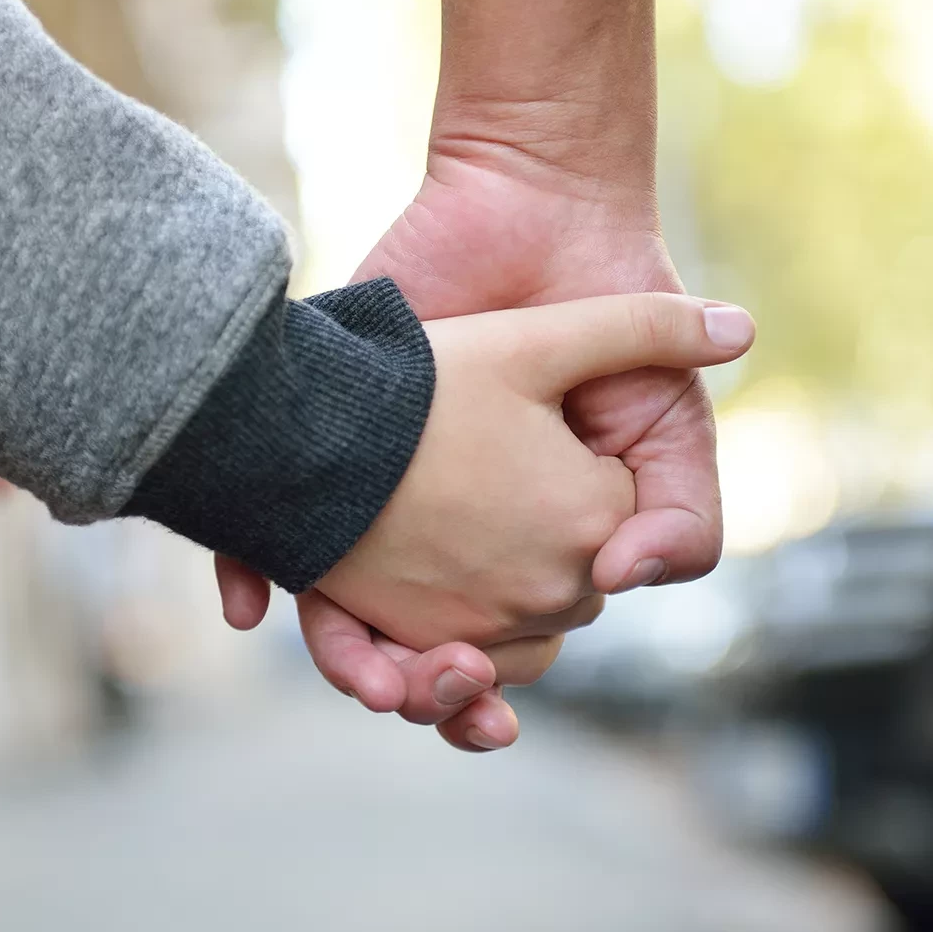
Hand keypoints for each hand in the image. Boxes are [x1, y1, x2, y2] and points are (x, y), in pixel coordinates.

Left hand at [217, 151, 725, 749]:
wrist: (541, 219)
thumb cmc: (612, 325)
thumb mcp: (667, 428)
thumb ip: (683, 516)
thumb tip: (627, 581)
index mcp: (523, 544)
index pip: (495, 651)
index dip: (481, 697)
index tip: (484, 712)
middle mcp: (445, 529)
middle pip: (416, 649)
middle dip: (417, 693)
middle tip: (420, 696)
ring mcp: (381, 492)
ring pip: (342, 614)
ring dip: (346, 662)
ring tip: (370, 679)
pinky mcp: (328, 445)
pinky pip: (270, 528)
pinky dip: (249, 574)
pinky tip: (249, 609)